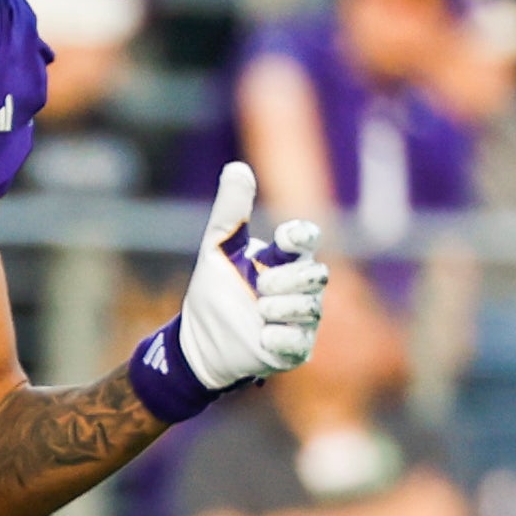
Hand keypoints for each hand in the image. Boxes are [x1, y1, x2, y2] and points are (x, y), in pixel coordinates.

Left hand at [137, 161, 327, 419]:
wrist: (198, 341)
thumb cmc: (213, 291)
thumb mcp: (216, 248)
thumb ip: (230, 211)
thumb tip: (237, 167)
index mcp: (284, 259)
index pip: (306, 239)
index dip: (301, 236)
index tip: (283, 238)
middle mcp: (299, 288)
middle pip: (317, 274)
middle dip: (287, 280)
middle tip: (259, 287)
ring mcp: (301, 319)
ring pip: (311, 307)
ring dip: (281, 308)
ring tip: (257, 310)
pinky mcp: (295, 348)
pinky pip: (300, 340)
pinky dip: (280, 337)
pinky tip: (261, 336)